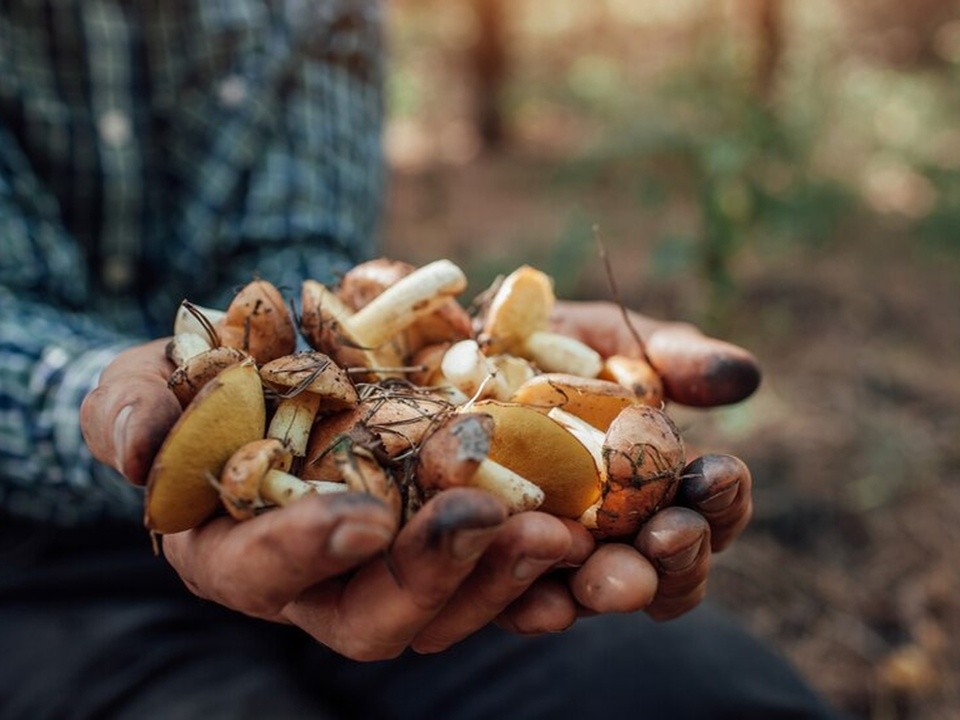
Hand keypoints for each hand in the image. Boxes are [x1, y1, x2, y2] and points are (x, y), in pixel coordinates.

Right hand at [78, 342, 589, 658]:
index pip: (267, 573)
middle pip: (378, 615)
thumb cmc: (190, 388)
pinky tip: (588, 529)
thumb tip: (136, 447)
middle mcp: (321, 580)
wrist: (263, 375)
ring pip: (453, 602)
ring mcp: (392, 563)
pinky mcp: (447, 533)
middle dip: (434, 577)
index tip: (361, 516)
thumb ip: (131, 411)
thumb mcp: (146, 384)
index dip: (308, 552)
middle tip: (494, 523)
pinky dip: (541, 555)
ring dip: (508, 574)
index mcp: (239, 554)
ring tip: (563, 529)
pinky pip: (500, 565)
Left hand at [491, 301, 758, 630]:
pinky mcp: (493, 571)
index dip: (725, 498)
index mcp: (657, 484)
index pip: (710, 509)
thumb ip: (673, 357)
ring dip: (614, 588)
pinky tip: (537, 596)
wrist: (449, 354)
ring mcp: (557, 558)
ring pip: (601, 595)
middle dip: (678, 558)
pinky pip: (518, 605)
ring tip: (605, 576)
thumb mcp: (607, 338)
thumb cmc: (544, 345)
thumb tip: (745, 376)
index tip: (719, 471)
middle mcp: (615, 532)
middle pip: (668, 570)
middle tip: (668, 534)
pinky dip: (533, 603)